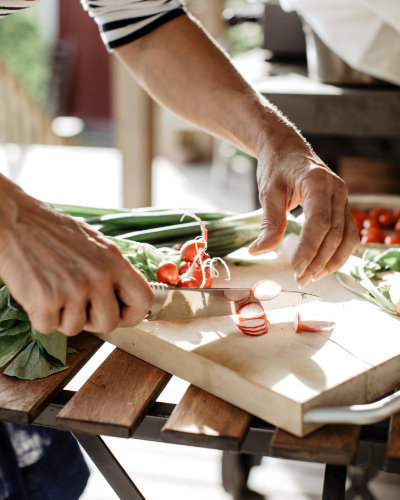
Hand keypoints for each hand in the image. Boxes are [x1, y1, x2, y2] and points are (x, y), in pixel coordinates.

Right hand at [0, 176, 152, 335]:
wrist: (13, 220)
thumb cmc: (50, 229)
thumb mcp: (93, 242)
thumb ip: (110, 268)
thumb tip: (124, 295)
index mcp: (113, 260)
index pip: (142, 300)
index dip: (133, 314)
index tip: (121, 315)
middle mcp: (98, 275)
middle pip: (109, 323)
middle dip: (92, 320)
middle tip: (77, 305)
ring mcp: (73, 289)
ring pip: (75, 328)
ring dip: (62, 317)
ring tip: (53, 290)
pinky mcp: (46, 301)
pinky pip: (49, 328)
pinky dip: (40, 317)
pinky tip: (36, 293)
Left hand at [248, 140, 358, 287]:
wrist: (287, 149)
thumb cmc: (277, 167)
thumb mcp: (268, 192)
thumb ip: (269, 223)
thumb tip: (258, 251)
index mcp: (318, 182)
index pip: (319, 221)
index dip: (309, 248)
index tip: (295, 267)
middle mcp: (337, 190)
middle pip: (335, 233)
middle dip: (318, 260)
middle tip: (300, 279)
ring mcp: (343, 199)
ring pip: (347, 237)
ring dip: (331, 261)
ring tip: (312, 277)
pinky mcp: (342, 207)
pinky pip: (348, 234)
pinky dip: (338, 253)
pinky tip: (323, 265)